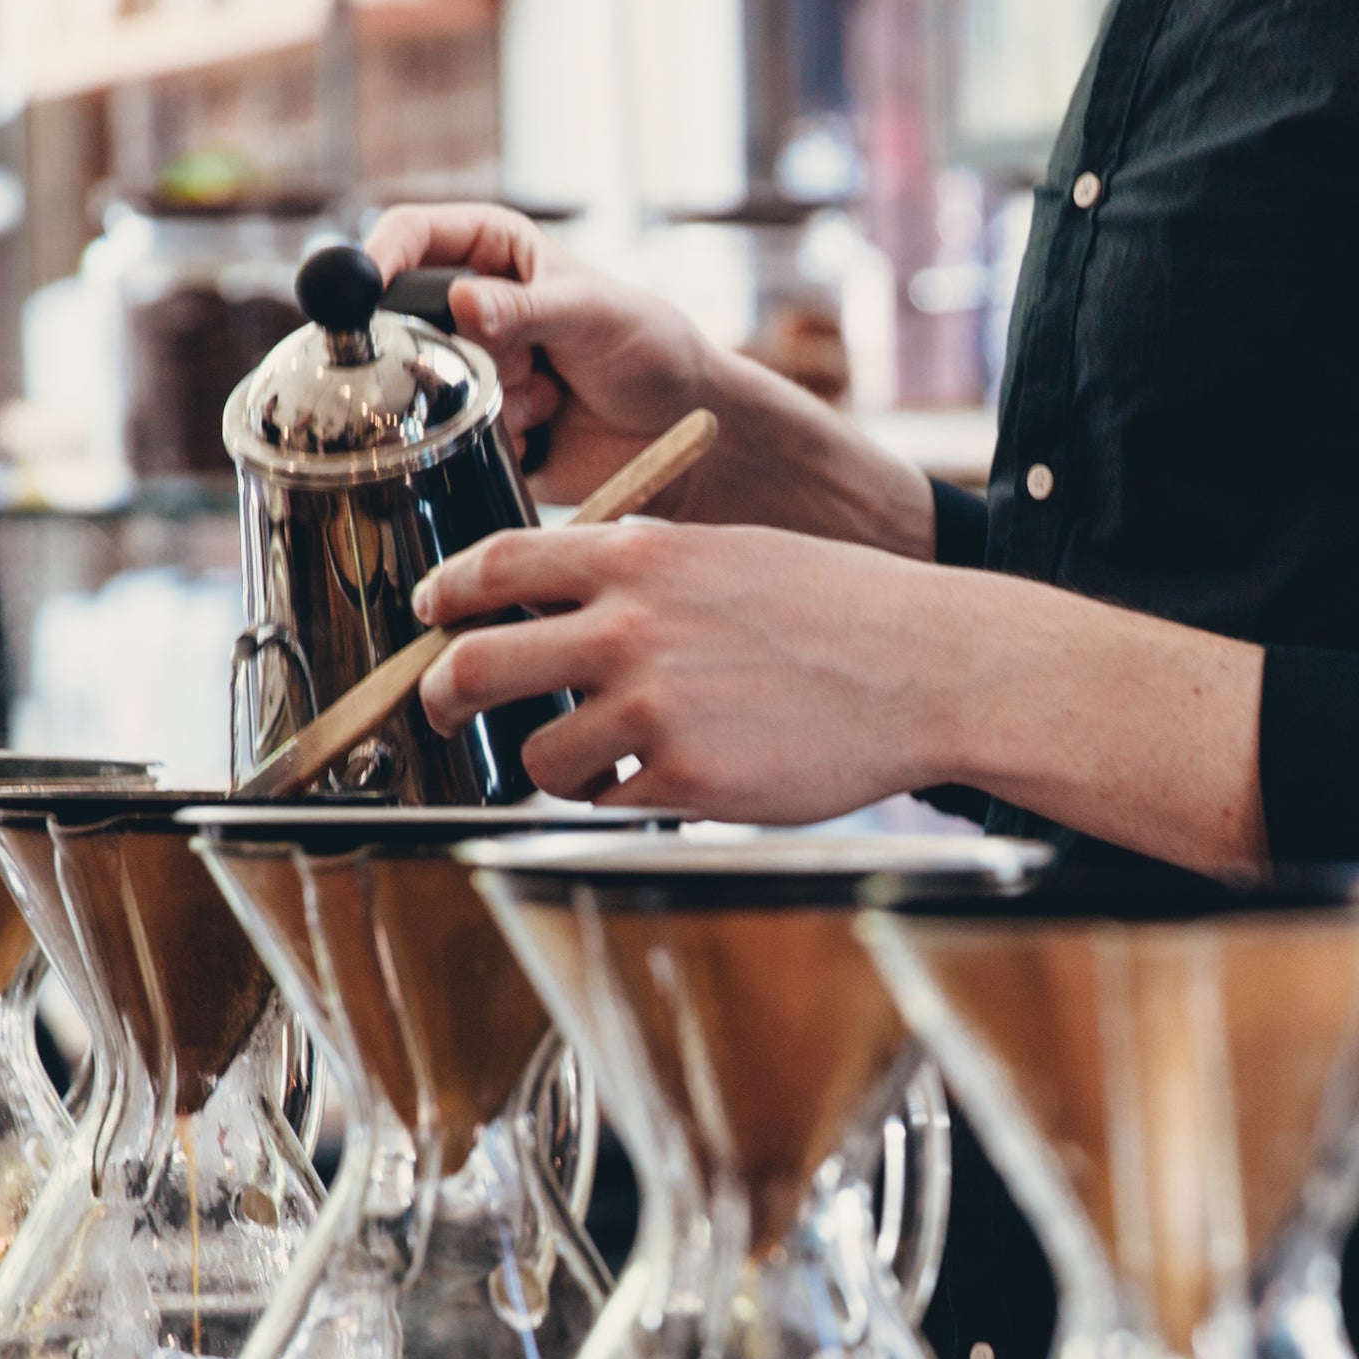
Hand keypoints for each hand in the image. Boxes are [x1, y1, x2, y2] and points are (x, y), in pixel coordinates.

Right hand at [363, 204, 720, 507]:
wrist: (683, 432)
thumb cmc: (651, 347)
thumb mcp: (593, 313)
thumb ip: (525, 308)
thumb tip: (462, 301)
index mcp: (493, 251)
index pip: (414, 235)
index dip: (380, 256)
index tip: (363, 287)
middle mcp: (473, 307)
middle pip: (408, 321)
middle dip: (453, 350)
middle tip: (514, 362)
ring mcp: (474, 369)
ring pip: (432, 386)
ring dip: (490, 398)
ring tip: (551, 394)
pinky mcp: (481, 428)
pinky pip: (456, 439)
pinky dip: (498, 439)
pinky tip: (546, 429)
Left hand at [413, 520, 962, 822]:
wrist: (927, 669)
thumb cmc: (840, 610)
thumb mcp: (729, 555)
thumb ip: (643, 574)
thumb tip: (564, 601)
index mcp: (639, 559)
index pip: (497, 565)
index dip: (445, 595)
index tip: (431, 617)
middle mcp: (630, 627)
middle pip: (473, 667)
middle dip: (442, 699)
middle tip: (446, 714)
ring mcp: (653, 707)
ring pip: (536, 757)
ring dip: (551, 768)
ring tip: (598, 763)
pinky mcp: (684, 778)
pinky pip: (606, 803)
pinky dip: (620, 799)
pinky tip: (664, 781)